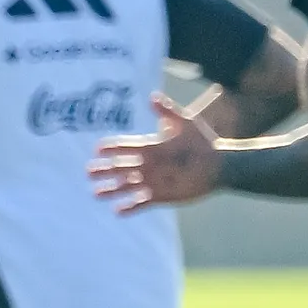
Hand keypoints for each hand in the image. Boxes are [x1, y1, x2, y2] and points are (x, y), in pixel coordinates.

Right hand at [88, 94, 220, 211]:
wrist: (218, 167)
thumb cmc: (203, 143)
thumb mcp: (185, 123)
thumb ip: (167, 111)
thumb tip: (152, 96)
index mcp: (149, 147)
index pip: (124, 147)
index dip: (111, 147)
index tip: (98, 148)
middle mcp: (147, 165)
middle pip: (119, 167)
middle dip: (104, 169)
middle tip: (88, 171)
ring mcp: (152, 181)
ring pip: (126, 186)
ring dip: (111, 190)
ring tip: (96, 193)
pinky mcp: (160, 196)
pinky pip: (141, 203)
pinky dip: (130, 207)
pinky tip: (118, 210)